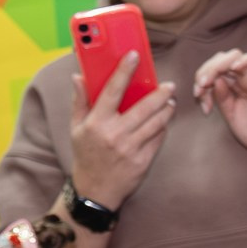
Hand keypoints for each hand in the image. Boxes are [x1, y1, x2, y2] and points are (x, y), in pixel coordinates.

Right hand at [68, 51, 176, 209]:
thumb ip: (79, 101)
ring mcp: (130, 149)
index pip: (112, 90)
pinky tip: (163, 122)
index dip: (124, 71)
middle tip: (169, 86)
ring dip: (167, 110)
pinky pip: (158, 139)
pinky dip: (162, 128)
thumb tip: (78, 76)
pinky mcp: (143, 161)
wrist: (95, 192)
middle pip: (144, 106)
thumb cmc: (86, 155)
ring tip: (170, 102)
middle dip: (161, 94)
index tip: (134, 55)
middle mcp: (114, 134)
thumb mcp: (76, 129)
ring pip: (156, 122)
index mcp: (96, 122)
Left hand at [193, 48, 246, 164]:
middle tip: (200, 91)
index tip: (203, 105)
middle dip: (204, 72)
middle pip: (221, 59)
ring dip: (217, 65)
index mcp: (234, 87)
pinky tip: (234, 70)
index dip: (201, 82)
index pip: (214, 70)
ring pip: (235, 55)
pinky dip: (245, 60)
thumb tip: (214, 79)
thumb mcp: (230, 115)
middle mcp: (244, 81)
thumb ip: (221, 98)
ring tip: (209, 82)